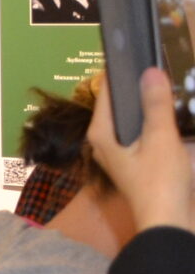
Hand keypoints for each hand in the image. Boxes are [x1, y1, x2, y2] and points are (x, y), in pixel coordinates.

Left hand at [90, 66, 194, 236]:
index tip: (136, 50)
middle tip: (157, 63)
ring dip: (149, 104)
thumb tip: (150, 71)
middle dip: (138, 87)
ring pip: (134, 119)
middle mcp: (105, 141)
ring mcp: (121, 154)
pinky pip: (145, 133)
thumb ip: (155, 104)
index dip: (121, 71)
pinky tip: (172, 113)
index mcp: (101, 133)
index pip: (107, 92)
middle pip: (121, 105)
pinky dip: (156, 122)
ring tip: (166, 82)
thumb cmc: (161, 182)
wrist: (170, 223)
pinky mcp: (138, 163)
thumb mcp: (160, 138)